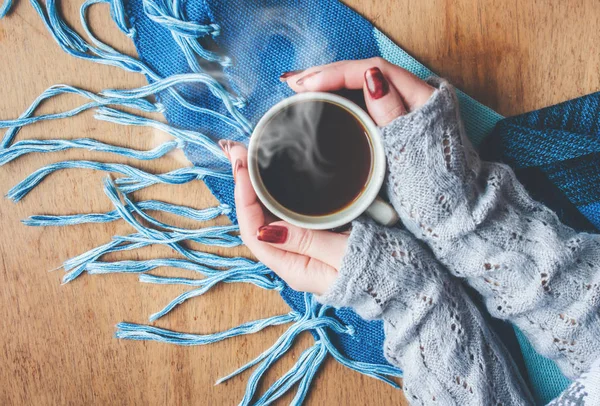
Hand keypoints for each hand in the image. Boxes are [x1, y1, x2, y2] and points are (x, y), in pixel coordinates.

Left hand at [224, 58, 434, 294]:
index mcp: (294, 267)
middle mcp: (293, 258)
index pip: (254, 231)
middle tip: (237, 150)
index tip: (241, 165)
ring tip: (248, 155)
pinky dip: (276, 191)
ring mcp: (303, 247)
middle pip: (256, 219)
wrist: (406, 283)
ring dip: (256, 185)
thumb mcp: (343, 255)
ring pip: (269, 214)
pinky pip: (287, 212)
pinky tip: (274, 173)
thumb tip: (267, 227)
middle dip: (243, 184)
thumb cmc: (379, 271)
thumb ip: (307, 241)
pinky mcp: (316, 236)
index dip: (243, 197)